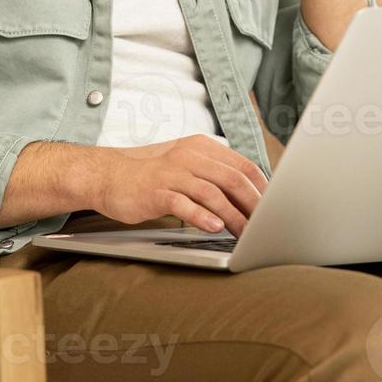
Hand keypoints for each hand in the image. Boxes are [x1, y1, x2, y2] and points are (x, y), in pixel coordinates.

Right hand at [93, 134, 268, 235]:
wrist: (108, 176)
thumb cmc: (151, 177)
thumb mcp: (186, 167)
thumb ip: (214, 177)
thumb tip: (249, 198)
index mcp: (201, 147)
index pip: (242, 165)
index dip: (262, 188)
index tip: (273, 208)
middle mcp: (189, 156)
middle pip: (232, 179)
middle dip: (253, 205)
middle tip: (265, 226)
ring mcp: (172, 172)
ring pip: (212, 193)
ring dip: (233, 216)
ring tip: (245, 234)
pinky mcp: (156, 191)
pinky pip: (184, 203)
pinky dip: (202, 217)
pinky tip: (214, 228)